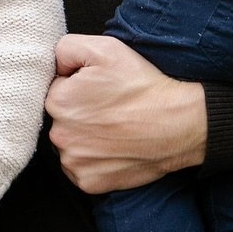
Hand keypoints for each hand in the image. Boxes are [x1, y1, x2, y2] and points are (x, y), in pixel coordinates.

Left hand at [45, 35, 206, 191]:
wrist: (177, 124)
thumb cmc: (142, 87)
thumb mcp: (104, 48)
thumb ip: (66, 49)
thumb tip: (55, 65)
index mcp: (58, 102)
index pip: (58, 91)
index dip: (80, 88)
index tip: (101, 91)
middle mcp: (59, 135)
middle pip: (62, 120)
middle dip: (80, 114)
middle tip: (110, 110)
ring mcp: (74, 162)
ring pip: (71, 146)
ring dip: (85, 139)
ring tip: (115, 129)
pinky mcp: (89, 183)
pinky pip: (82, 170)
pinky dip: (95, 162)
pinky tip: (114, 148)